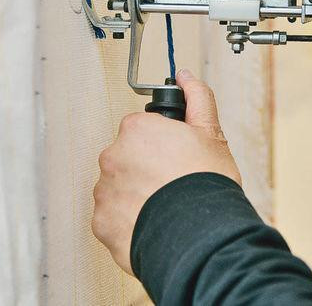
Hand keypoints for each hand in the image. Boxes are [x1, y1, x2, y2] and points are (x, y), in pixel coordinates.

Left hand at [92, 69, 240, 274]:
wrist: (198, 235)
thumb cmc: (205, 184)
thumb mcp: (210, 134)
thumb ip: (196, 99)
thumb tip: (185, 76)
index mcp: (136, 130)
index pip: (143, 130)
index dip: (163, 144)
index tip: (176, 158)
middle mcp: (112, 156)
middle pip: (128, 158)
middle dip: (147, 169)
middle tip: (174, 184)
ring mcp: (104, 190)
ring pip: (119, 188)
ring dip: (137, 195)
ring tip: (166, 208)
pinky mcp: (101, 223)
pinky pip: (114, 218)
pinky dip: (129, 221)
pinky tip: (154, 223)